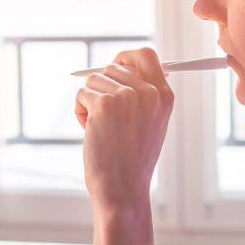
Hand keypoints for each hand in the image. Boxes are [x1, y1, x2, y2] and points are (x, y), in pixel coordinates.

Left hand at [74, 47, 173, 214]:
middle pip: (112, 67)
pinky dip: (80, 113)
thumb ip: (143, 94)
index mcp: (164, 96)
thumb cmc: (132, 160)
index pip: (146, 55)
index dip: (126, 57)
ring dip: (90, 102)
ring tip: (100, 128)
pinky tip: (90, 133)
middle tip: (104, 116)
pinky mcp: (103, 104)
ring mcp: (126, 97)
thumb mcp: (150, 123)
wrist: (123, 189)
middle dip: (102, 88)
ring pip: (93, 80)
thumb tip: (124, 66)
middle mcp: (148, 92)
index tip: (114, 65)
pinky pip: (81, 94)